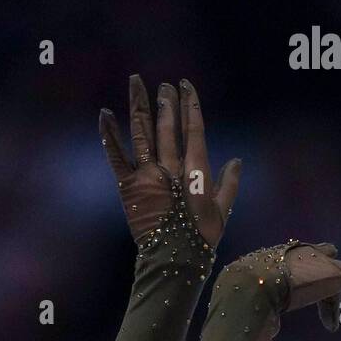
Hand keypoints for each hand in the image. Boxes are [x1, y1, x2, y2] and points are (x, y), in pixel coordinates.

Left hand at [100, 74, 240, 248]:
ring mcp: (148, 175)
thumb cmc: (201, 238)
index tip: (185, 86)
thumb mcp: (223, 210)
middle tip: (164, 85)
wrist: (175, 258)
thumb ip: (229, 183)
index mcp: (195, 170)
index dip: (189, 105)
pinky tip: (104, 113)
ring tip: (136, 82)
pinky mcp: (128, 187)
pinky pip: (117, 156)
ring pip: (142, 133)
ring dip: (139, 106)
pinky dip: (109, 135)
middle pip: (167, 126)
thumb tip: (236, 161)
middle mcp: (171, 167)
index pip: (193, 128)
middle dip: (165, 103)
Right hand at [224, 240, 340, 335]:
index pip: (306, 266)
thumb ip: (269, 317)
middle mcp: (304, 258)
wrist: (253, 283)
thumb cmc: (245, 296)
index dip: (316, 271)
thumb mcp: (259, 307)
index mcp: (284, 262)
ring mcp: (320, 265)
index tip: (327, 267)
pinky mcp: (334, 274)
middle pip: (329, 269)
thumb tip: (272, 331)